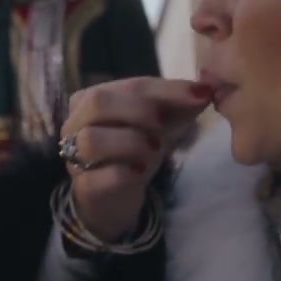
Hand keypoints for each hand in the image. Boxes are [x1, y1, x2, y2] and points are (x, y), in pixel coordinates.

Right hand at [59, 77, 211, 241]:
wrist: (116, 195)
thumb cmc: (135, 150)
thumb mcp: (159, 124)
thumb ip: (178, 105)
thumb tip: (206, 89)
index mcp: (91, 98)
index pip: (130, 85)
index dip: (166, 88)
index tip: (201, 93)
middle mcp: (75, 124)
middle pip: (98, 103)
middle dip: (138, 109)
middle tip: (165, 122)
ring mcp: (74, 157)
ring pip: (91, 139)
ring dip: (129, 141)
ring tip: (155, 149)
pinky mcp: (84, 188)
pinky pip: (96, 177)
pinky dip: (122, 172)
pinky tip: (141, 172)